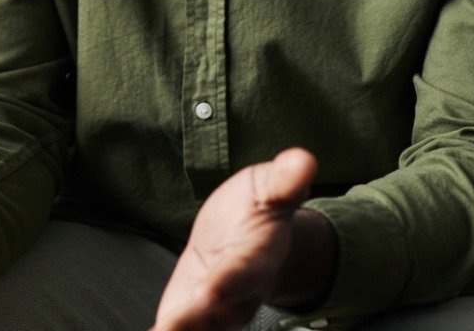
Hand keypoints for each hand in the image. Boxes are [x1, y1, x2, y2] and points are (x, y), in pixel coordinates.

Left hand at [149, 148, 321, 330]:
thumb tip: (304, 159)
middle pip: (216, 313)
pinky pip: (178, 329)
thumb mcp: (269, 186)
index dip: (227, 283)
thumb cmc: (257, 209)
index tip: (207, 292)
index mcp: (256, 259)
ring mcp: (215, 309)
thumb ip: (284, 179)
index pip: (241, 273)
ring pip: (197, 328)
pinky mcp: (190, 315)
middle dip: (195, 322)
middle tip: (170, 327)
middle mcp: (237, 293)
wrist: (249, 237)